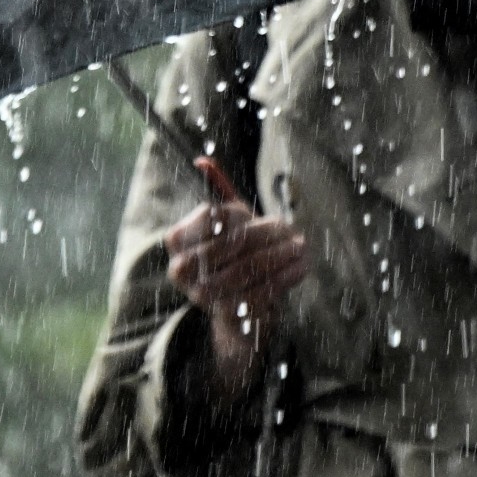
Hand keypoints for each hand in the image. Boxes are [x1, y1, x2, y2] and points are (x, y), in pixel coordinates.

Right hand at [163, 201, 307, 399]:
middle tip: (290, 228)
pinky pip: (259, 292)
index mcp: (176, 239)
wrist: (234, 307)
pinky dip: (283, 278)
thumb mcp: (226, 222)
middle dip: (264, 235)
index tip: (254, 214)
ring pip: (246, 269)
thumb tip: (202, 161)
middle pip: (230, 244)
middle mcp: (181, 269)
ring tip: (300, 245)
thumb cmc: (232, 253)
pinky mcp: (226, 314)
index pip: (209, 217)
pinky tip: (300, 267)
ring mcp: (201, 294)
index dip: (236, 214)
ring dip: (279, 255)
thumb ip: (217, 192)